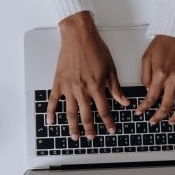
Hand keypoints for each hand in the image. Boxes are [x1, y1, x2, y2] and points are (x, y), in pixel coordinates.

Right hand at [46, 12, 128, 140]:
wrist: (79, 36)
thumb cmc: (95, 48)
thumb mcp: (111, 68)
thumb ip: (116, 88)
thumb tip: (124, 102)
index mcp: (96, 86)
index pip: (104, 110)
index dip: (108, 122)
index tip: (111, 130)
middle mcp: (82, 90)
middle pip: (86, 115)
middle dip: (90, 129)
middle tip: (92, 138)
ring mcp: (68, 87)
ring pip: (70, 112)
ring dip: (73, 127)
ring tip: (75, 136)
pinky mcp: (58, 82)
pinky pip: (53, 101)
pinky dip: (51, 112)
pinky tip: (51, 122)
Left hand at [135, 35, 174, 123]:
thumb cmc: (164, 42)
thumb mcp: (147, 57)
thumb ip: (145, 76)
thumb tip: (147, 90)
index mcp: (161, 75)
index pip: (150, 98)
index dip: (144, 108)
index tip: (140, 112)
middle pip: (166, 106)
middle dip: (158, 117)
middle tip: (153, 121)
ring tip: (171, 122)